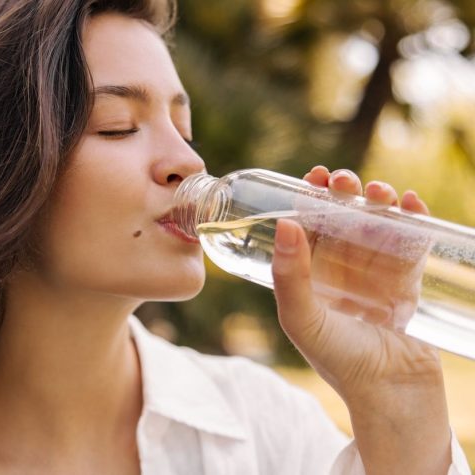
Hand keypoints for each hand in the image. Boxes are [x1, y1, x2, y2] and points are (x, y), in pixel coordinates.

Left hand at [272, 166, 450, 473]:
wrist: (390, 393)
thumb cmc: (337, 359)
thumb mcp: (302, 317)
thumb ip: (289, 275)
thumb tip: (284, 223)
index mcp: (309, 275)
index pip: (307, 226)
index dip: (310, 198)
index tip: (314, 176)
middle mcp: (340, 270)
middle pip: (342, 218)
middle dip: (344, 194)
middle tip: (346, 181)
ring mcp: (376, 274)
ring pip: (376, 224)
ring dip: (379, 202)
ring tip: (380, 192)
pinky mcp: (408, 281)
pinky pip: (410, 242)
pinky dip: (413, 220)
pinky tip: (413, 204)